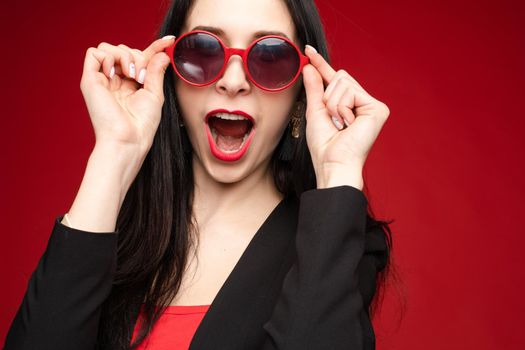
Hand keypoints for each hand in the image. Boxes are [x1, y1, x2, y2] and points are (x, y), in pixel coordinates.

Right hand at [80, 36, 174, 161]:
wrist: (128, 138)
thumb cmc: (141, 124)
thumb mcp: (155, 93)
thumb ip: (156, 70)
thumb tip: (163, 52)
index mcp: (130, 84)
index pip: (140, 57)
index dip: (154, 47)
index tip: (170, 40)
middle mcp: (115, 80)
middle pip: (125, 49)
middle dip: (139, 57)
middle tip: (144, 78)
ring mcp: (102, 79)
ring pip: (109, 47)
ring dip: (125, 56)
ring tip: (132, 76)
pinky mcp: (90, 80)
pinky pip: (93, 52)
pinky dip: (108, 57)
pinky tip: (117, 73)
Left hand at [302, 45, 389, 189]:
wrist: (333, 163)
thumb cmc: (324, 146)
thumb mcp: (315, 111)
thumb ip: (314, 88)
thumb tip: (309, 67)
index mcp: (349, 105)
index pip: (334, 79)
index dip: (321, 64)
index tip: (308, 51)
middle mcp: (363, 103)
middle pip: (340, 76)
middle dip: (327, 97)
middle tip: (332, 119)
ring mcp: (372, 105)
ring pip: (343, 82)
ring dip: (333, 104)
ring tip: (340, 124)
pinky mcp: (378, 108)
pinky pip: (350, 91)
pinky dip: (341, 108)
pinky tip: (347, 124)